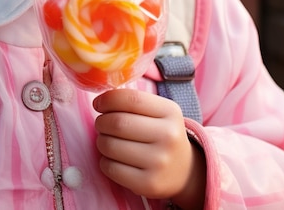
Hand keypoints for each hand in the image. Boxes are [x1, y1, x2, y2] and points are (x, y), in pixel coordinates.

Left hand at [93, 89, 204, 209]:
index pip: (131, 99)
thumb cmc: (161, 133)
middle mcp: (168, 136)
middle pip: (118, 123)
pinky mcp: (149, 184)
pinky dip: (104, 161)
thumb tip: (101, 101)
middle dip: (101, 121)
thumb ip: (133, 101)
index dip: (108, 99)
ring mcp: (159, 162)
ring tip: (107, 140)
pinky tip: (113, 159)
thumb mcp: (158, 111)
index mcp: (170, 112)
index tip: (98, 104)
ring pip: (110, 146)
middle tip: (101, 123)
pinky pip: (111, 168)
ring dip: (101, 141)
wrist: (185, 171)